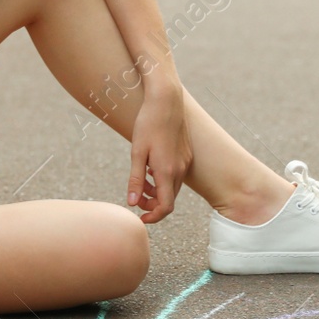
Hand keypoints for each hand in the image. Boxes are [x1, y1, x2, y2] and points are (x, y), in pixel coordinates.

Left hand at [128, 84, 191, 222]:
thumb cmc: (148, 124)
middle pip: (169, 199)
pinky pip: (177, 175)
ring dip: (158, 191)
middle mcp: (180, 170)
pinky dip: (164, 179)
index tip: (141, 217)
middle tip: (136, 197)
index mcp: (167, 171)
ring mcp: (185, 162)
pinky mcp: (186, 154)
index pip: (166, 207)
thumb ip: (135, 180)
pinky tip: (152, 167)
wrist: (166, 101)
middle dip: (153, 204)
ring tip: (142, 180)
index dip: (154, 217)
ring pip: (173, 188)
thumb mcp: (137, 153)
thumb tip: (132, 203)